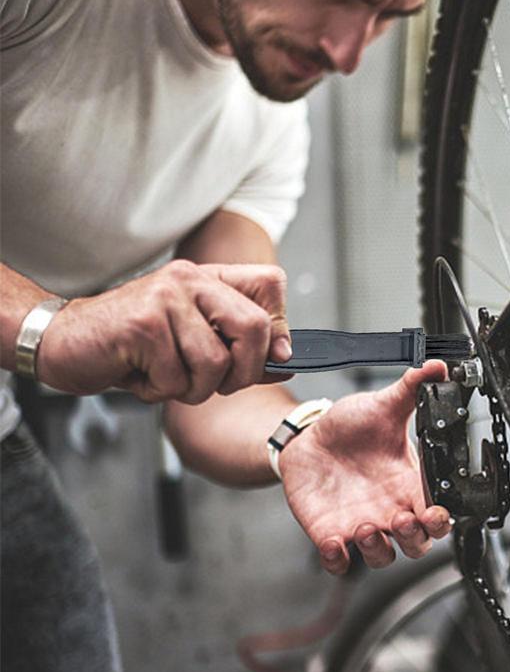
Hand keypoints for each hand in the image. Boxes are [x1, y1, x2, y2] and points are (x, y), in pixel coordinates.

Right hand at [37, 259, 291, 402]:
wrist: (62, 341)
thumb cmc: (132, 347)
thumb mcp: (192, 342)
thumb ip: (237, 347)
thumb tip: (286, 361)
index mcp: (207, 279)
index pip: (272, 282)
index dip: (278, 328)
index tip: (266, 358)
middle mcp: (190, 279)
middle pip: (254, 329)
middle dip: (242, 375)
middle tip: (214, 386)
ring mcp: (166, 298)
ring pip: (216, 364)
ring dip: (194, 390)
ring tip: (165, 379)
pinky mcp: (144, 325)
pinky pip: (178, 380)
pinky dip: (160, 392)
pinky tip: (139, 376)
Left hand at [280, 359, 453, 574]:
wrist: (310, 437)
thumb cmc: (352, 427)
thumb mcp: (382, 406)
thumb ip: (411, 389)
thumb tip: (438, 366)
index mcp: (408, 485)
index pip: (436, 514)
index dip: (441, 521)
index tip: (437, 513)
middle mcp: (389, 510)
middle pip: (416, 545)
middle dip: (415, 540)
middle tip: (404, 521)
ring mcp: (360, 525)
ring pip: (381, 557)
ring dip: (377, 550)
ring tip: (366, 526)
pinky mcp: (330, 532)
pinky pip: (339, 562)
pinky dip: (338, 559)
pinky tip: (333, 543)